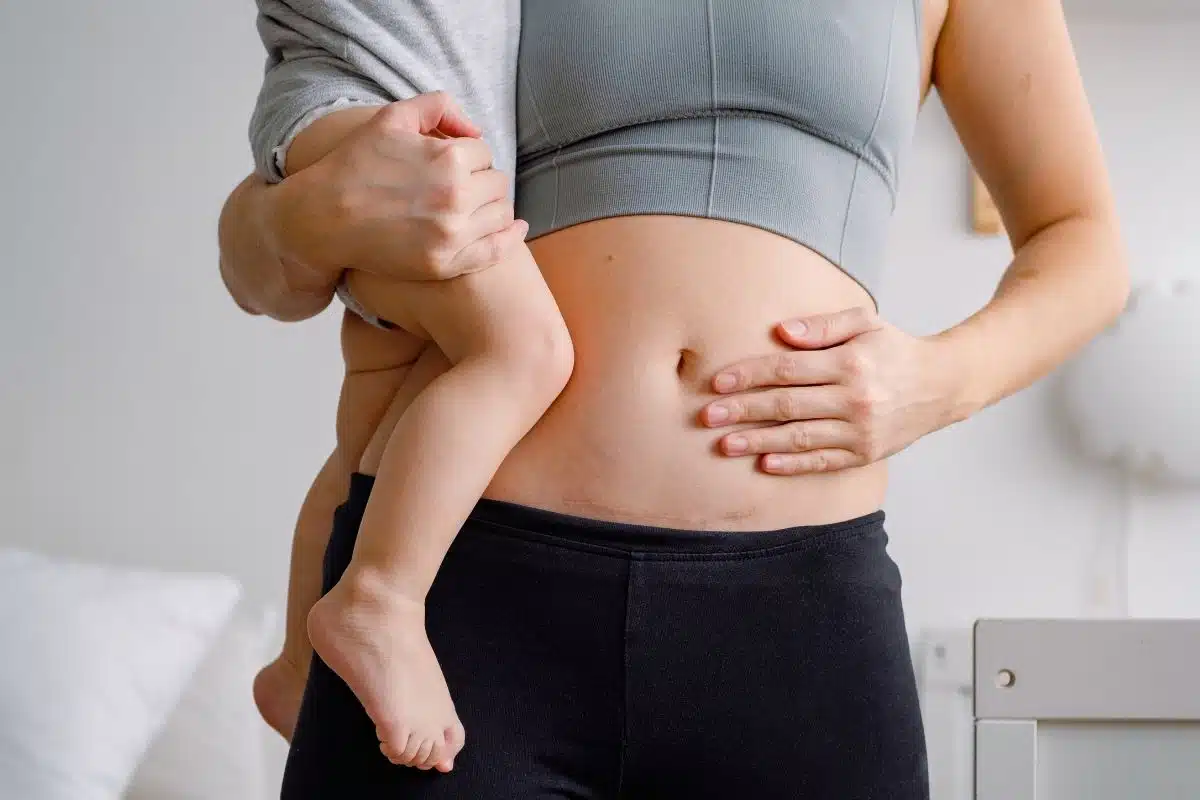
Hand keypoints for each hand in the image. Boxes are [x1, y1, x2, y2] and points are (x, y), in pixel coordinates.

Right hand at [273, 91, 526, 283]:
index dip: (467, 156)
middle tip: (460, 187)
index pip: (483, 152)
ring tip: (473, 206)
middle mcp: (456, 196)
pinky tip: (513, 228)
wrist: (322, 218)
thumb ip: (438, 107)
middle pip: (497, 183)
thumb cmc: (355, 165)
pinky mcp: (445, 263)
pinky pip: (496, 249)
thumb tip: (474, 129)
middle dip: (482, 181)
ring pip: (501, 213)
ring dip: (492, 206)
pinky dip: (509, 237)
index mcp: (449, 158)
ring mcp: (452, 233)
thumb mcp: (391, 118)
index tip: (449, 165)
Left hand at [700, 307, 963, 474]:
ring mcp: (860, 430)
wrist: (943, 385)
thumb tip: (780, 332)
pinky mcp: (865, 454)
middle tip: (707, 416)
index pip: (787, 370)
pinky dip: (792, 464)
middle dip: (742, 411)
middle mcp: (854, 399)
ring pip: (798, 438)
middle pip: (786, 406)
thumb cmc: (895, 349)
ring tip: (725, 444)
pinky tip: (764, 463)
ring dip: (757, 442)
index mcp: (849, 362)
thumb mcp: (865, 323)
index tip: (717, 382)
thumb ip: (822, 326)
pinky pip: (822, 461)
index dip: (749, 376)